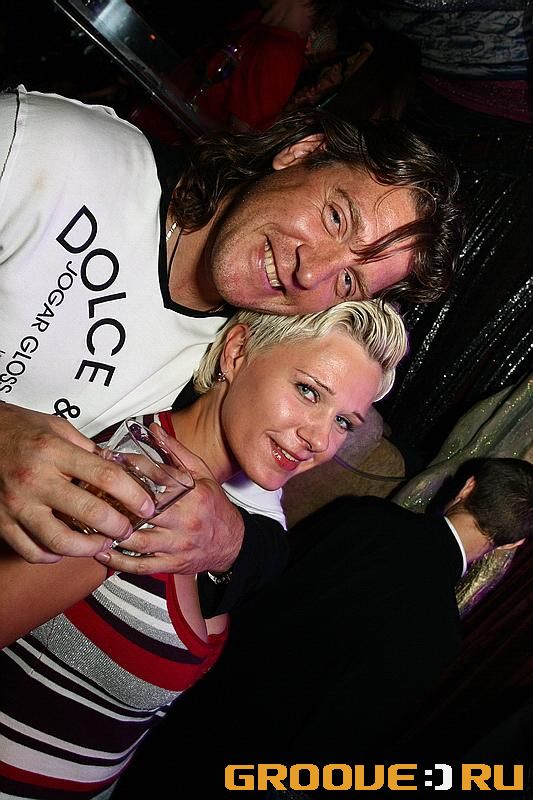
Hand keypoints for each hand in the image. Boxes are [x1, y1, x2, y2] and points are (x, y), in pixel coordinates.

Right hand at [0, 404, 155, 561]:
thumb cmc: (17, 429)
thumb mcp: (57, 428)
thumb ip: (87, 450)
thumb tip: (115, 468)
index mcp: (54, 452)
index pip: (106, 477)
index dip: (133, 495)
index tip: (146, 506)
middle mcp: (35, 479)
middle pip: (89, 512)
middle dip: (118, 527)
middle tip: (127, 529)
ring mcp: (17, 504)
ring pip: (61, 541)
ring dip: (89, 548)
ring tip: (101, 543)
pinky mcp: (2, 521)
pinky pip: (31, 550)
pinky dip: (52, 556)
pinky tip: (63, 549)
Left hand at [95, 430, 244, 575]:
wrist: (233, 543)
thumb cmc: (214, 507)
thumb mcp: (202, 473)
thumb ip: (177, 451)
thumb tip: (154, 430)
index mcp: (192, 497)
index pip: (156, 482)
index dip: (130, 474)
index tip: (109, 468)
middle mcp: (185, 521)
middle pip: (144, 513)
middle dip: (116, 505)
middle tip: (92, 497)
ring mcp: (177, 544)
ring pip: (138, 541)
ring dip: (112, 535)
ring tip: (91, 526)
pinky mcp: (171, 564)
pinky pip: (141, 565)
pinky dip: (119, 562)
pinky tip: (103, 553)